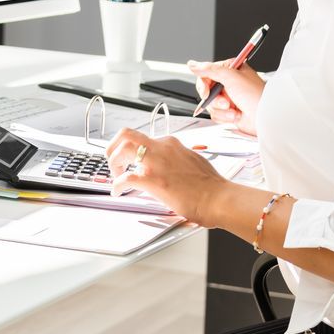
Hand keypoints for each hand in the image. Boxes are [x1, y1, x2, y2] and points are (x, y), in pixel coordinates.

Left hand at [106, 127, 231, 221]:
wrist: (219, 198)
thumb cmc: (211, 186)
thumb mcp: (195, 162)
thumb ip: (180, 160)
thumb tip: (174, 166)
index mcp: (172, 144)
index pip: (145, 139)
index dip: (133, 150)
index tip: (130, 160)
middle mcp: (162, 148)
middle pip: (127, 134)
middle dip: (114, 147)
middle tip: (114, 161)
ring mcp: (156, 163)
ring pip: (122, 149)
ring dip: (113, 162)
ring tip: (115, 175)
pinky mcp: (153, 180)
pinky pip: (125, 179)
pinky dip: (117, 185)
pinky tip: (118, 192)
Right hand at [187, 58, 264, 136]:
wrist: (265, 117)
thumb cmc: (255, 95)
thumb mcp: (231, 76)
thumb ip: (209, 69)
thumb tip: (192, 64)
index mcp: (230, 70)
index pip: (206, 74)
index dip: (204, 85)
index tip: (207, 92)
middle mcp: (228, 83)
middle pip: (206, 91)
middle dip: (215, 100)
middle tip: (225, 102)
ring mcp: (228, 98)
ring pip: (210, 104)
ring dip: (221, 110)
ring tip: (234, 110)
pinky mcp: (228, 111)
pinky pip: (215, 115)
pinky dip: (224, 117)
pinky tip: (236, 115)